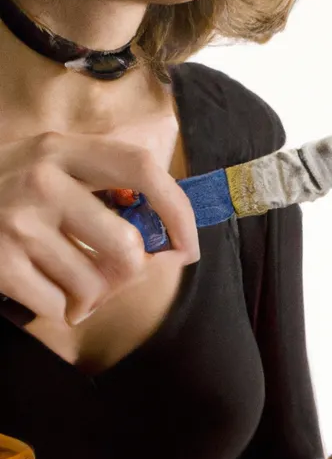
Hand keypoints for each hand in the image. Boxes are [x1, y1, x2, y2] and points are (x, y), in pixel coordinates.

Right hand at [0, 131, 199, 325]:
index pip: (143, 169)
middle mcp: (41, 180)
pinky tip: (47, 295)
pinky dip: (62, 311)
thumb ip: (105, 183)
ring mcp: (16, 222)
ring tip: (77, 287)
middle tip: (120, 277)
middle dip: (131, 275)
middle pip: (125, 246)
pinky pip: (59, 306)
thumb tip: (170, 236)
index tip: (187, 244)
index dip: (178, 210)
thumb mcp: (50, 163)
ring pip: (95, 284)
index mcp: (63, 148)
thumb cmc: (7, 189)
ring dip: (94, 297)